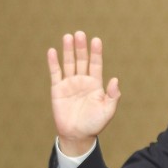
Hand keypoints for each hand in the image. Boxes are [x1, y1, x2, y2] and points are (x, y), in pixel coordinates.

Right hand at [47, 31, 120, 155]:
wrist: (77, 135)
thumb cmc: (94, 123)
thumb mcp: (107, 110)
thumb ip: (112, 95)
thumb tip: (115, 80)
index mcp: (96, 84)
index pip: (96, 64)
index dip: (96, 53)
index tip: (96, 40)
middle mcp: (82, 81)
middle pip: (82, 60)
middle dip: (81, 47)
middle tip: (80, 33)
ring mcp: (69, 84)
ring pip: (69, 63)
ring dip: (68, 50)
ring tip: (68, 36)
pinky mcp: (57, 89)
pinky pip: (55, 73)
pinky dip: (53, 62)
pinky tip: (52, 51)